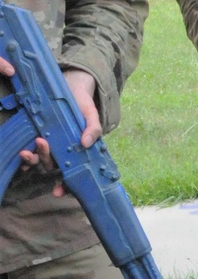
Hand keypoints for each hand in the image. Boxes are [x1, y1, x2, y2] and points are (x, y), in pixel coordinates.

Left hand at [0, 60, 100, 194]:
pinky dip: (26, 152)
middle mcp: (61, 151)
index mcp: (76, 152)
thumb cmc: (83, 105)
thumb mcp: (92, 115)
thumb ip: (93, 128)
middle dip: (44, 160)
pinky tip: (22, 151)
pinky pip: (30, 146)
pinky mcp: (38, 132)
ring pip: (39, 158)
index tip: (58, 193)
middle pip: (51, 165)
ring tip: (25, 152)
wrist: (71, 86)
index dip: (65, 186)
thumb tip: (86, 142)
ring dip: (32, 158)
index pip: (72, 174)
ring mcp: (49, 143)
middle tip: (42, 144)